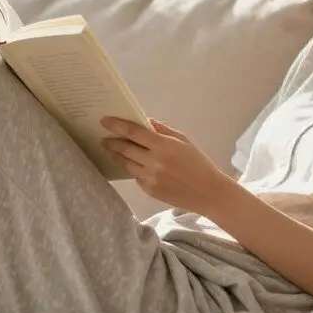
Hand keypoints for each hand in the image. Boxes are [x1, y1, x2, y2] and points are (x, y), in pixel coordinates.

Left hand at [100, 116, 234, 215]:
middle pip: (125, 148)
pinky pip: (135, 176)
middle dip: (112, 142)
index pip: (134, 132)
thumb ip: (162, 130)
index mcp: (163, 146)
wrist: (208, 192)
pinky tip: (132, 164)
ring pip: (126, 164)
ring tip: (113, 150)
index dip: (117, 125)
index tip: (104, 121)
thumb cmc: (197, 162)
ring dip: (117, 156)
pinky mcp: (149, 190)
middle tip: (104, 138)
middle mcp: (154, 162)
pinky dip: (132, 168)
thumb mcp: (183, 140)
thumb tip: (144, 121)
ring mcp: (150, 178)